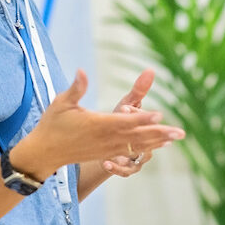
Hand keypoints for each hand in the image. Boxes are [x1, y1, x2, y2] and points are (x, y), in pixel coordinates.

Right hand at [12, 70, 183, 179]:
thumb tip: (81, 70)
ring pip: (136, 145)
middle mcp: (105, 138)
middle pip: (137, 136)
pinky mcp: (105, 154)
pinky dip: (145, 148)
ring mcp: (106, 148)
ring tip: (175, 138)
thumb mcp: (62, 102)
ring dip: (157, 142)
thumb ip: (76, 87)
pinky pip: (130, 152)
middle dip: (159, 133)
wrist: (44, 153)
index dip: (142, 118)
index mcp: (97, 124)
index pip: (124, 121)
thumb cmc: (53, 125)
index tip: (159, 115)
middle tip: (180, 132)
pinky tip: (157, 146)